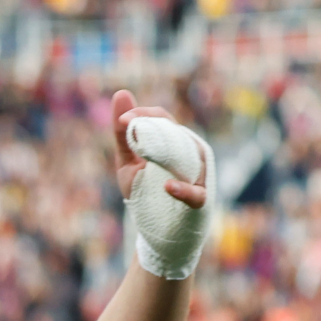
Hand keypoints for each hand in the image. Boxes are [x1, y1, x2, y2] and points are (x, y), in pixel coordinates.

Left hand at [109, 90, 208, 211]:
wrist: (157, 227)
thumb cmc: (146, 189)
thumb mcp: (128, 161)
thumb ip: (123, 134)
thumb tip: (121, 94)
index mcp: (173, 142)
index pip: (162, 119)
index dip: (143, 115)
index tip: (122, 119)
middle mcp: (189, 153)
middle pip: (175, 132)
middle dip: (151, 124)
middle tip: (125, 122)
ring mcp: (196, 176)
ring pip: (189, 157)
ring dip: (167, 152)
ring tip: (143, 151)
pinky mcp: (199, 200)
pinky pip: (195, 193)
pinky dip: (182, 190)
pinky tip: (168, 186)